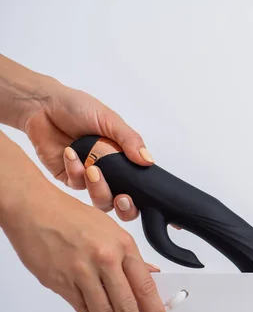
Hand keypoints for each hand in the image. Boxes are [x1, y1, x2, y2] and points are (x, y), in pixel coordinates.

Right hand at [1, 182, 168, 311]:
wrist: (35, 209)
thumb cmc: (72, 216)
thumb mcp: (112, 229)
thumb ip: (131, 256)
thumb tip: (150, 275)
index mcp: (123, 245)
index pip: (145, 286)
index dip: (155, 311)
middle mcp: (105, 259)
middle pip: (127, 305)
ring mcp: (82, 273)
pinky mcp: (61, 283)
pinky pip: (83, 309)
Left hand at [22, 78, 149, 220]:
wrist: (44, 104)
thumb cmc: (79, 108)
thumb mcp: (111, 121)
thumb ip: (131, 141)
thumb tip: (149, 161)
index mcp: (124, 158)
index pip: (139, 186)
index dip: (140, 198)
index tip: (135, 195)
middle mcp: (110, 171)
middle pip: (121, 202)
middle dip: (124, 207)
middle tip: (121, 198)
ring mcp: (89, 177)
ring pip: (99, 199)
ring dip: (98, 188)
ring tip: (93, 169)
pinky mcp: (68, 177)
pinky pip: (76, 184)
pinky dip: (74, 170)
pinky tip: (70, 152)